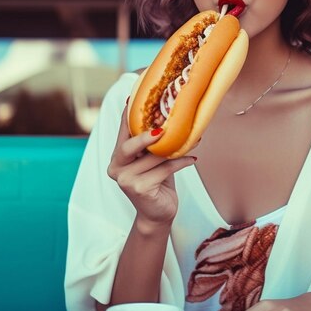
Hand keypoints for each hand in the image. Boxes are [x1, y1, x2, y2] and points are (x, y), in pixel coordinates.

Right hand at [107, 104, 195, 229]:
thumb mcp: (152, 159)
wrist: (158, 213)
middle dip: (145, 135)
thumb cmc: (157, 181)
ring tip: (194, 140)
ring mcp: (125, 180)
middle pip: (128, 146)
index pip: (122, 131)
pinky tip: (192, 159)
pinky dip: (180, 162)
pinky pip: (164, 169)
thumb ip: (151, 142)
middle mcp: (116, 167)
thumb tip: (166, 115)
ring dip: (175, 148)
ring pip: (152, 157)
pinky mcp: (139, 189)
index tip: (134, 97)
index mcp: (117, 157)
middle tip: (163, 127)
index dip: (127, 114)